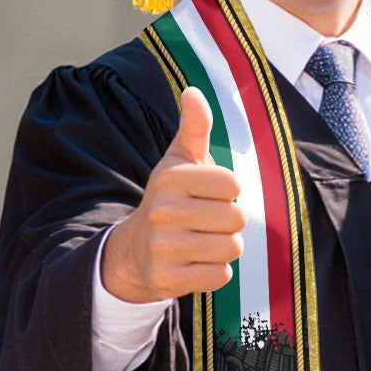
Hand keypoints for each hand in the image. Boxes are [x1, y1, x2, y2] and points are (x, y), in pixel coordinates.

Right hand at [99, 87, 246, 302]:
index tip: (208, 194)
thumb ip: (194, 127)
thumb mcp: (179, 161)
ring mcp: (163, 247)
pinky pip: (220, 276)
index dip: (228, 191)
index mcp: (171, 178)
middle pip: (236, 217)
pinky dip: (215, 272)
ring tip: (202, 241)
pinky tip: (196, 262)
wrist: (134, 250)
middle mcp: (164, 210)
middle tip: (206, 221)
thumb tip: (193, 92)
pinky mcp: (167, 278)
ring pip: (231, 248)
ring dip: (224, 247)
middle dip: (229, 222)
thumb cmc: (169, 199)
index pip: (232, 183)